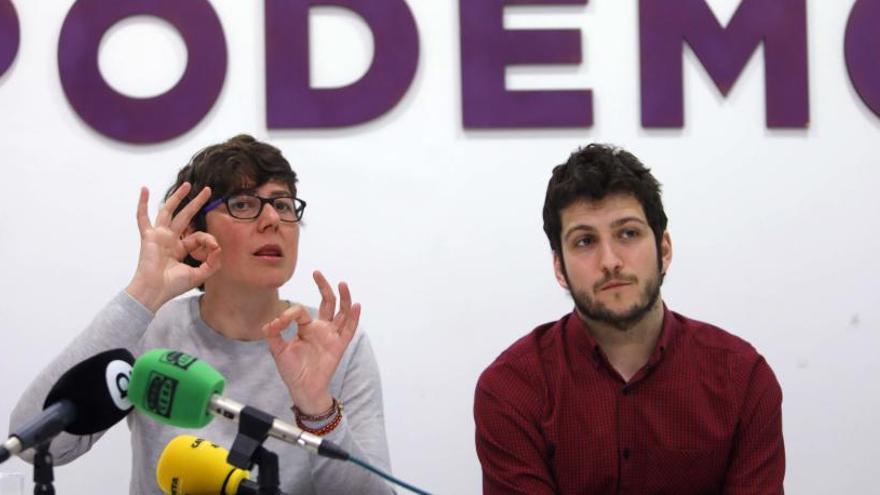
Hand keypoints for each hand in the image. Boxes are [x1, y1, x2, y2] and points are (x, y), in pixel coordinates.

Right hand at [125, 183, 221, 312]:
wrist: (154, 291)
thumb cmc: (172, 286)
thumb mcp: (198, 275)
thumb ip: (212, 263)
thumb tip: (218, 247)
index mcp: (180, 249)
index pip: (198, 237)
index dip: (209, 240)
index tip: (215, 248)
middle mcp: (169, 240)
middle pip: (185, 216)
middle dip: (196, 203)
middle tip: (207, 190)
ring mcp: (159, 236)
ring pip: (168, 211)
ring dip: (177, 197)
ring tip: (187, 185)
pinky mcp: (149, 236)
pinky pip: (142, 217)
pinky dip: (142, 203)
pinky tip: (144, 189)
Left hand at [262, 271, 360, 414]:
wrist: (303, 389)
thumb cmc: (292, 371)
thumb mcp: (278, 351)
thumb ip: (273, 335)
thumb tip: (270, 322)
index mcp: (306, 328)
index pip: (300, 311)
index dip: (288, 314)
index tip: (277, 324)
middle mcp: (321, 328)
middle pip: (327, 303)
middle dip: (323, 287)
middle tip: (317, 273)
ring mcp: (332, 336)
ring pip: (341, 313)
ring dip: (344, 298)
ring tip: (343, 284)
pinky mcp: (339, 346)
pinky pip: (349, 330)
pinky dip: (353, 317)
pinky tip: (356, 306)